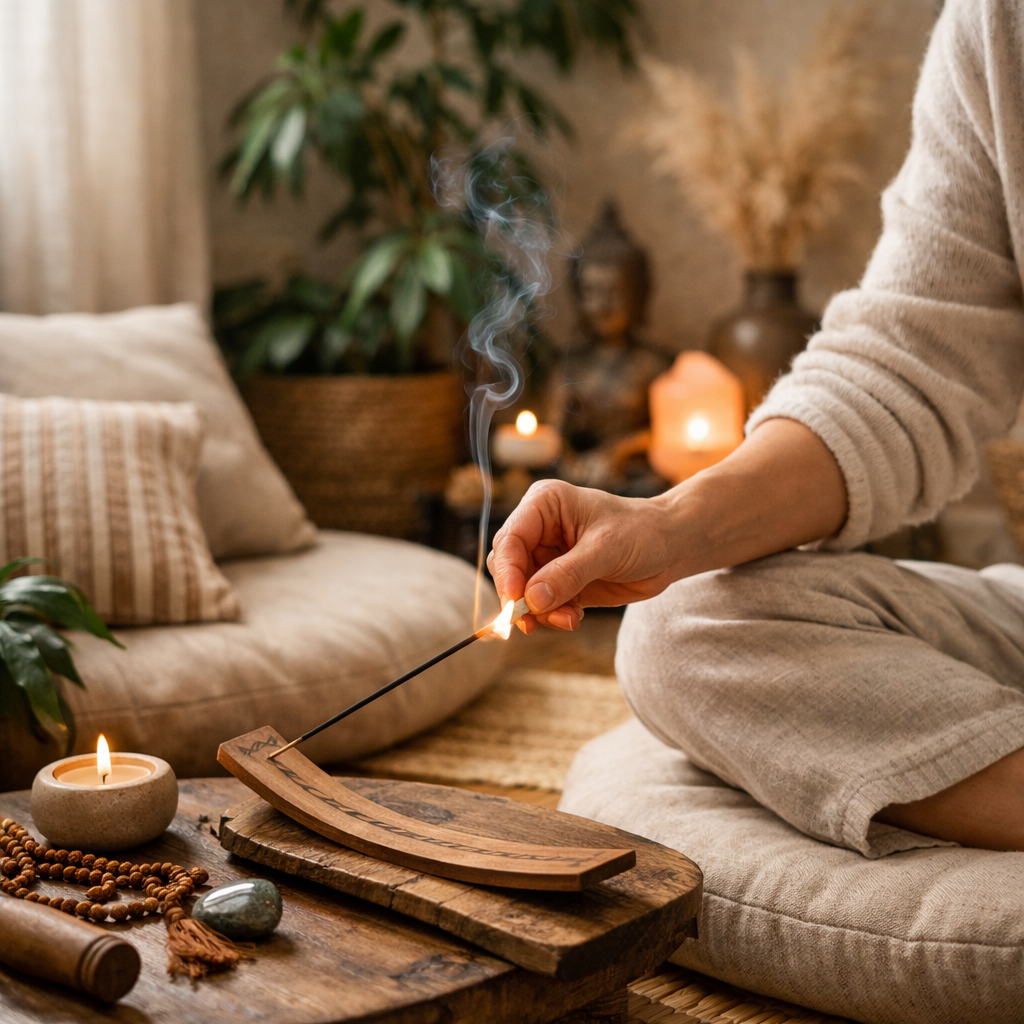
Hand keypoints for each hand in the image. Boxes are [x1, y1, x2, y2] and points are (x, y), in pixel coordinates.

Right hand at [487, 480, 682, 631]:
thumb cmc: (642, 532)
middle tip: (531, 622)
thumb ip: (568, 574)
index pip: (510, 539)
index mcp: (544, 505)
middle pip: (507, 567)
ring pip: (521, 591)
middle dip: (519, 596)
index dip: (507, 572)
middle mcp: (539, 529)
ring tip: (568, 618)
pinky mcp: (558, 581)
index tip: (515, 602)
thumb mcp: (606, 549)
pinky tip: (574, 617)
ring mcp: (547, 557)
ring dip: (539, 611)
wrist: (671, 547)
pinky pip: (540, 604)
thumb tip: (532, 599)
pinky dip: (552, 616)